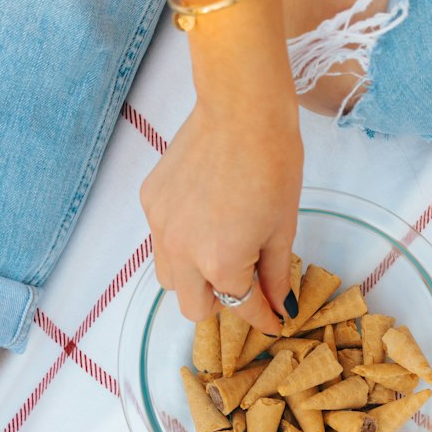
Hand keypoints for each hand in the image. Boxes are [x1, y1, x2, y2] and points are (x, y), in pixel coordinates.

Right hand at [142, 94, 303, 337]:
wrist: (241, 110)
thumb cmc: (272, 164)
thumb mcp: (282, 229)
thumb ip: (275, 276)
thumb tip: (279, 307)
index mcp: (221, 264)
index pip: (241, 309)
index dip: (263, 319)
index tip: (273, 321)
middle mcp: (182, 253)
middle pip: (193, 308)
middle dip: (221, 304)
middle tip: (244, 284)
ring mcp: (160, 226)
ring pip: (169, 278)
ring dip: (193, 278)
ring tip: (218, 251)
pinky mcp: (150, 201)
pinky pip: (160, 239)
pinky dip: (180, 241)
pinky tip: (203, 215)